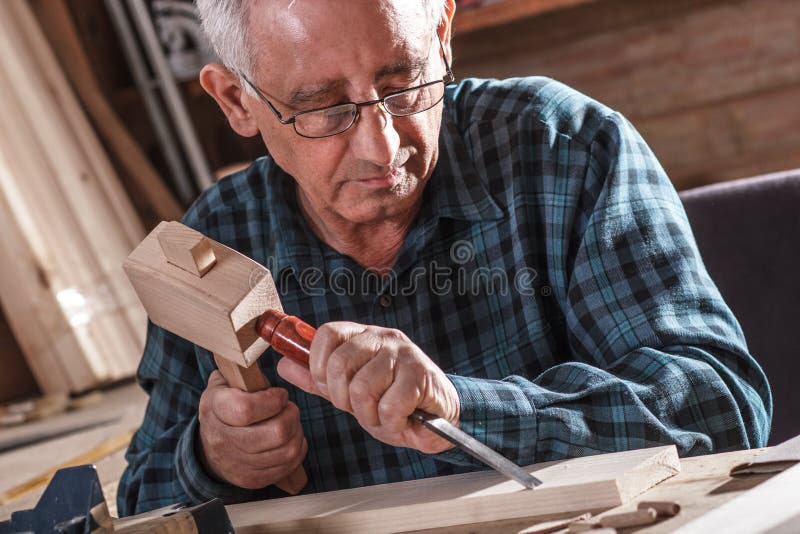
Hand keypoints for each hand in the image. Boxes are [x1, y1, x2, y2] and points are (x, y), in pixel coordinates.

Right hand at [197, 371, 307, 488]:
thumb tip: (251, 350)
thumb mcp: (222, 384)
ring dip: (296, 433)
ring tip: (290, 423)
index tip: (279, 394)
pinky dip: (296, 451)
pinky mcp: (251, 479)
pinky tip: (290, 439)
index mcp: (215, 409)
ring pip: (286, 450)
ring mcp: (238, 463)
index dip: (272, 400)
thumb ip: (238, 368)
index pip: (246, 409)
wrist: (208, 449)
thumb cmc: (222, 409)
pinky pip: (287, 466)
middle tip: (288, 409)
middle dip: (291, 416)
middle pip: (276, 432)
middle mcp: (224, 439)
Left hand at [277, 322, 459, 453]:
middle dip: (344, 399)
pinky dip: (392, 422)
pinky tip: (403, 419)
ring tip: (385, 414)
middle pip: (339, 364)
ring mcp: (403, 354)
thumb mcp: (350, 392)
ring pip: (362, 388)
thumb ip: (319, 379)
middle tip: (363, 408)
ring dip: (370, 414)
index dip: (319, 366)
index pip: (326, 334)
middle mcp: (382, 337)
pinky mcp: (421, 375)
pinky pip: (389, 406)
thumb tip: (284, 364)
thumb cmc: (394, 402)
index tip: (332, 389)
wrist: (440, 418)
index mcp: (362, 336)